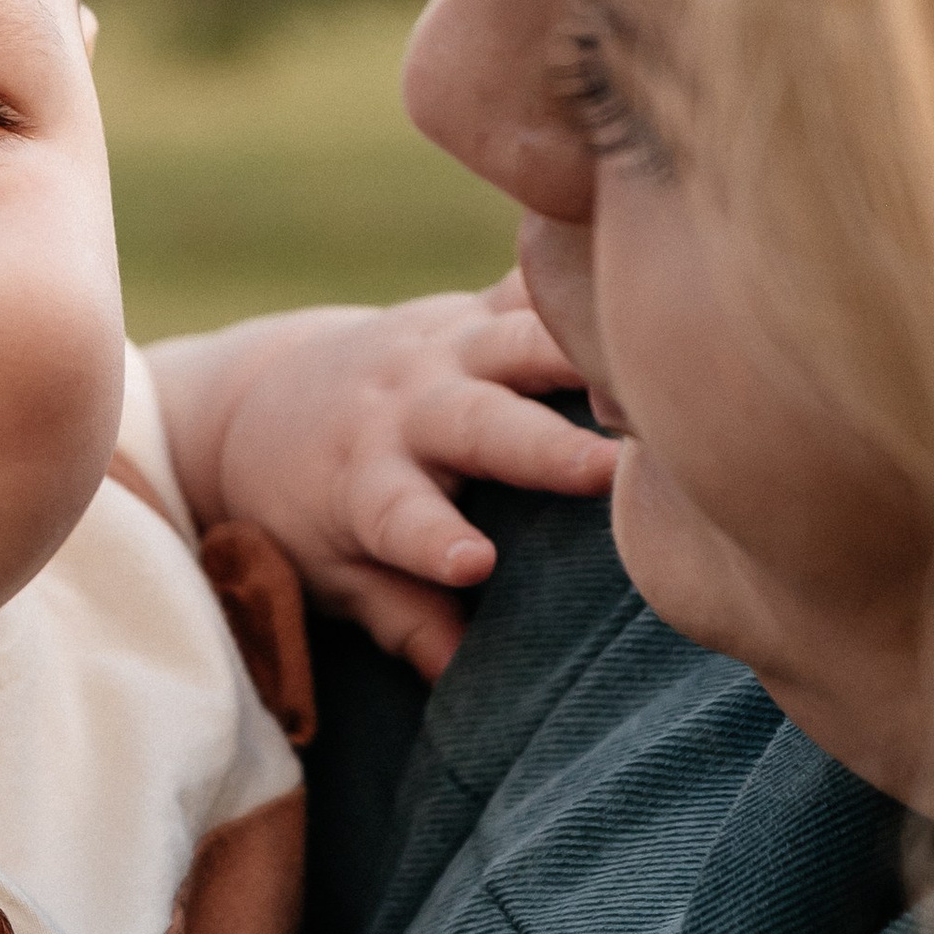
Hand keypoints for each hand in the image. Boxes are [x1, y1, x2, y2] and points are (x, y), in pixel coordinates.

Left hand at [151, 275, 619, 678]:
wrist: (268, 400)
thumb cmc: (311, 510)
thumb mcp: (334, 573)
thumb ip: (399, 617)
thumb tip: (453, 674)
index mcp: (366, 482)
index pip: (398, 518)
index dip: (432, 541)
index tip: (471, 564)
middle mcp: (408, 408)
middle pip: (479, 425)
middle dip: (543, 446)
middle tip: (609, 471)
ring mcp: (445, 348)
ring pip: (522, 340)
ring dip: (586, 351)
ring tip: (664, 363)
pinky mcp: (476, 310)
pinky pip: (537, 285)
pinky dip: (588, 273)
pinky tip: (659, 259)